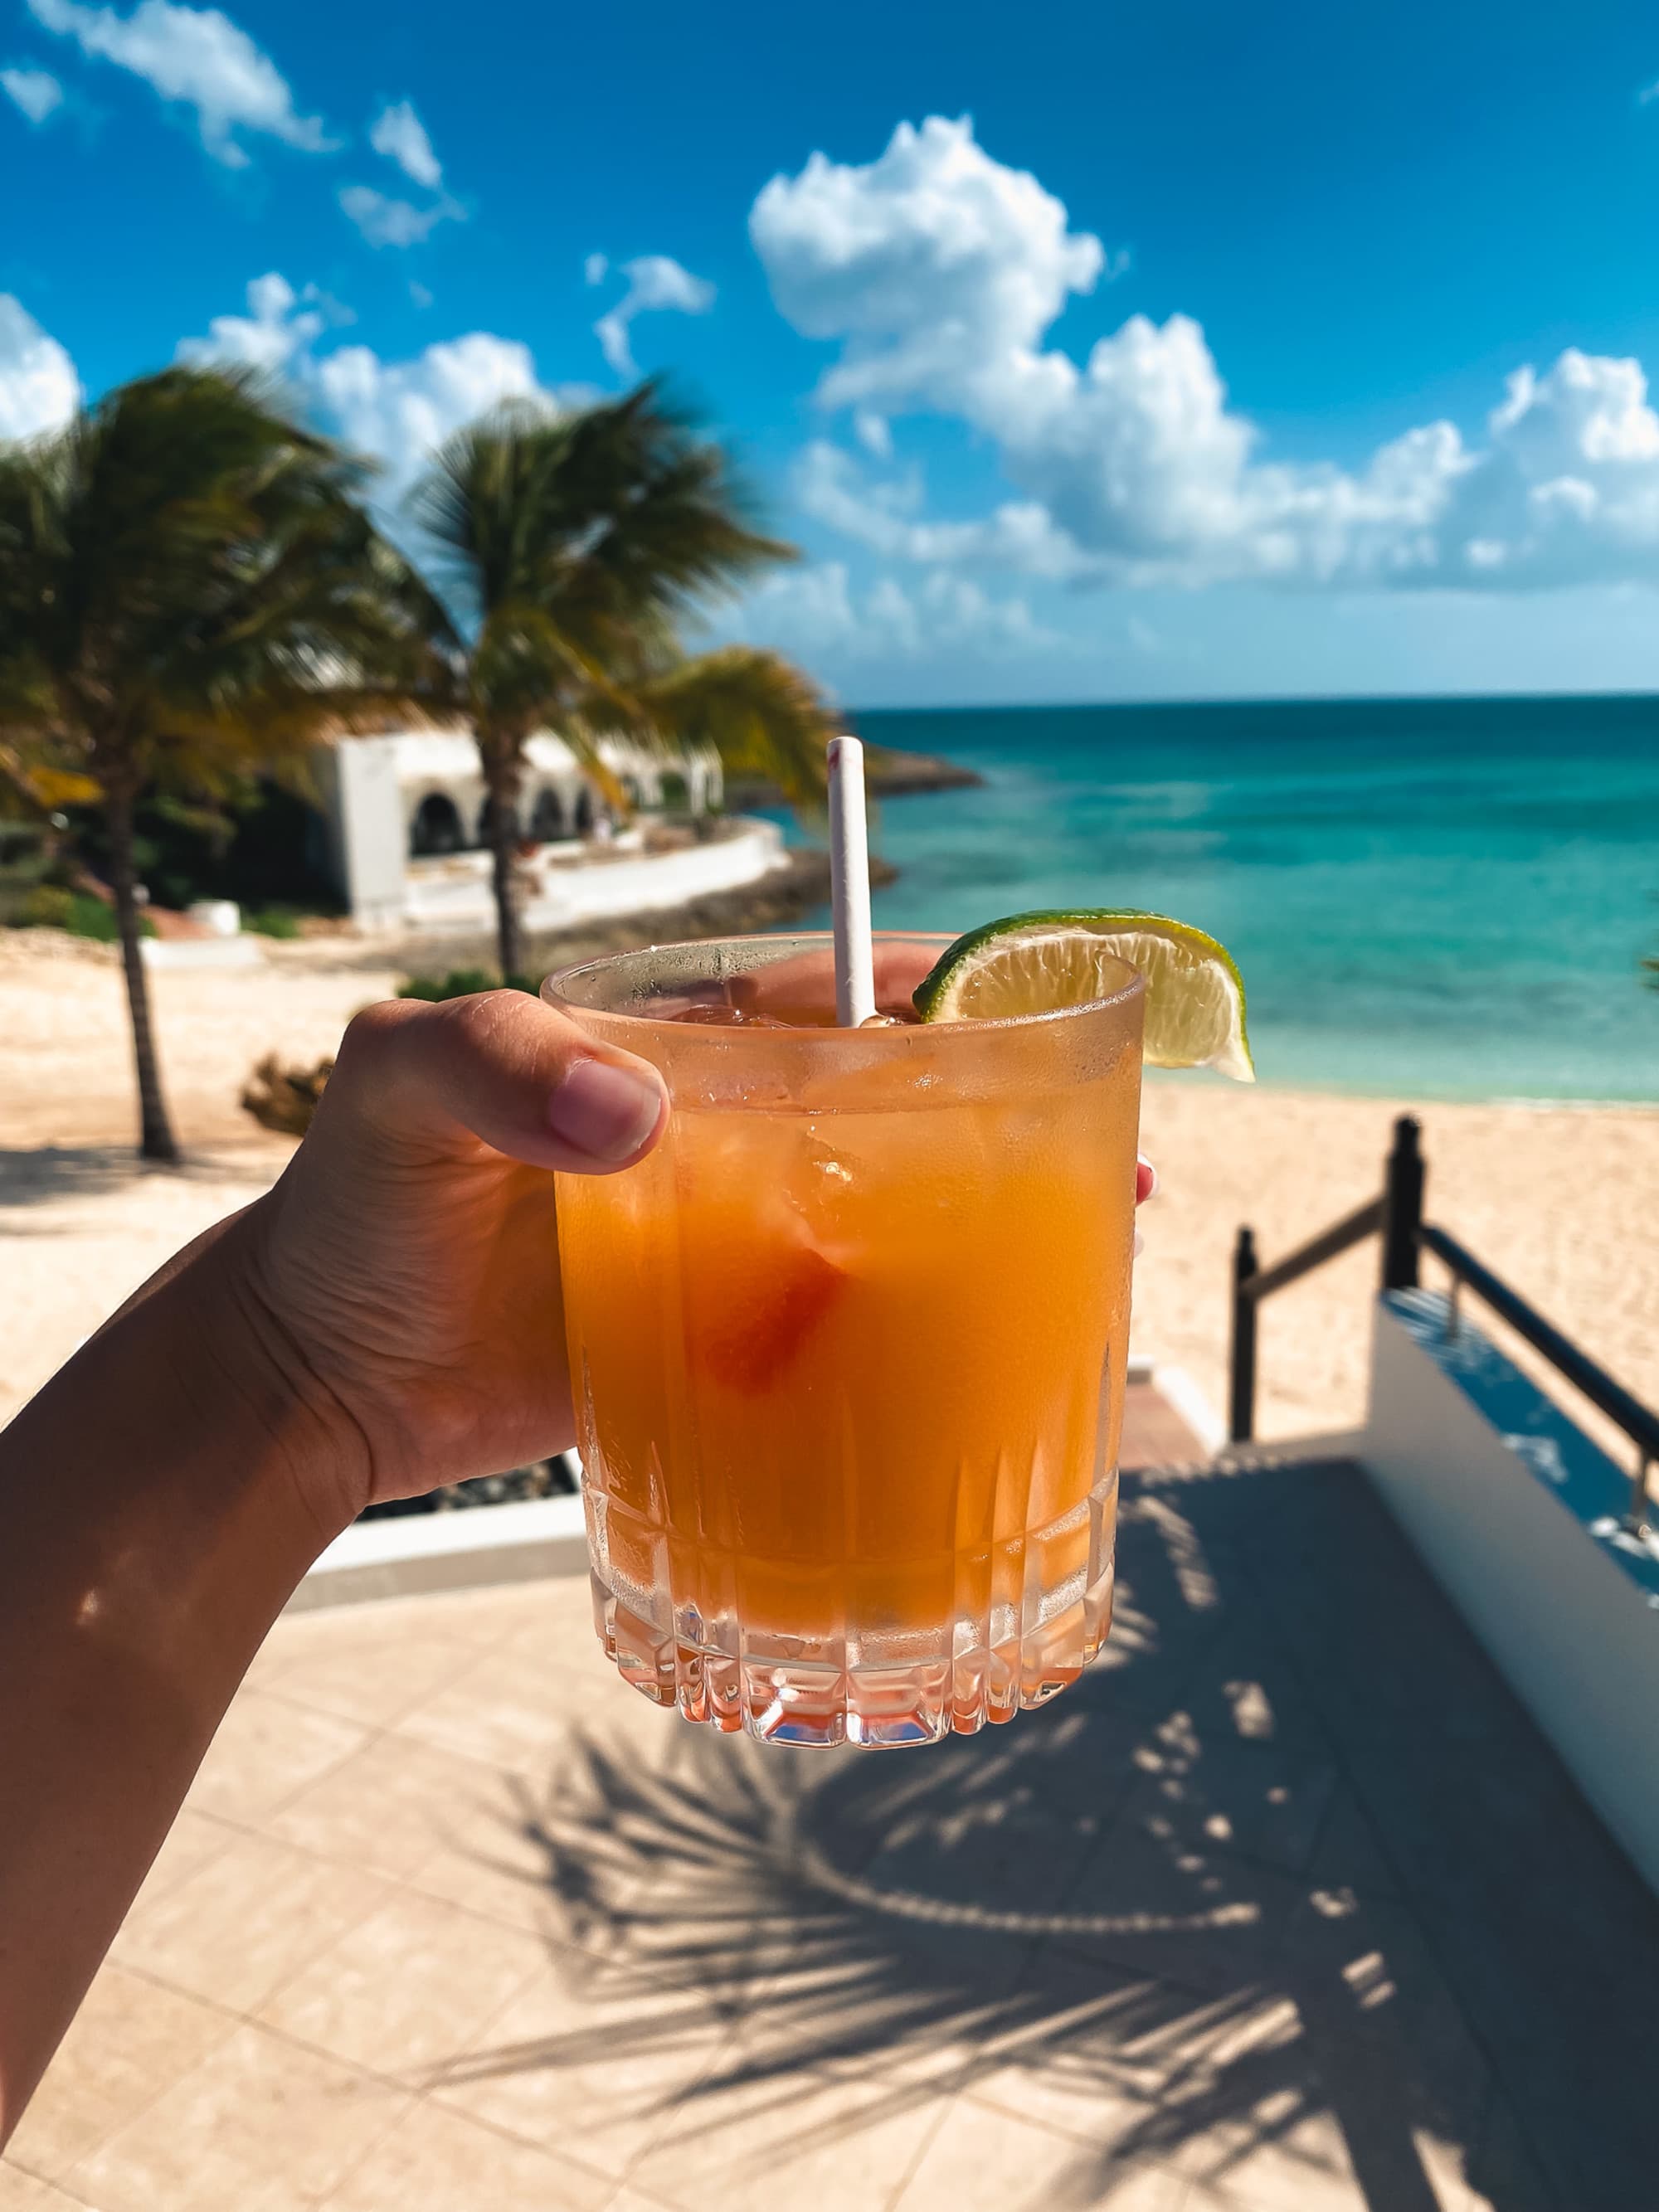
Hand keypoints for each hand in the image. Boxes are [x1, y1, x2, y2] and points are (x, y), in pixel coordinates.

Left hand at [195, 985, 1159, 1534]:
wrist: (316, 1383)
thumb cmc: (352, 1211)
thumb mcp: (395, 1086)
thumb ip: (495, 1062)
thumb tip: (636, 1113)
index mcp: (664, 1052)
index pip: (825, 997)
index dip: (936, 994)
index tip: (1035, 1012)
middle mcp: (713, 1142)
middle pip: (886, 1112)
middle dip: (1000, 1121)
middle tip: (1103, 1165)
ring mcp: (720, 1249)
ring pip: (880, 1224)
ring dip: (979, 1234)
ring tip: (1083, 1264)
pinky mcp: (713, 1348)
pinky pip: (831, 1336)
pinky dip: (907, 1344)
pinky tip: (976, 1370)